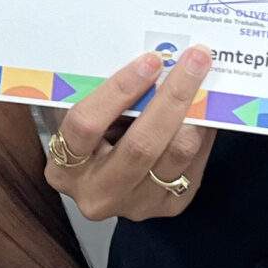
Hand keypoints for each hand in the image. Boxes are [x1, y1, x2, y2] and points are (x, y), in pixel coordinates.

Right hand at [41, 47, 218, 221]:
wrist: (103, 179)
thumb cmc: (91, 135)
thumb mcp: (84, 113)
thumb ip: (105, 94)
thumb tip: (152, 59)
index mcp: (64, 168)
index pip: (87, 125)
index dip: (119, 89)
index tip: (150, 60)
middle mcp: (97, 194)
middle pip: (141, 145)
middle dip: (172, 96)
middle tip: (194, 60)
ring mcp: (135, 205)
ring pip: (175, 154)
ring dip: (195, 111)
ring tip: (204, 78)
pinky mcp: (168, 207)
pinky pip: (194, 164)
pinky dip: (203, 131)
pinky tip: (204, 107)